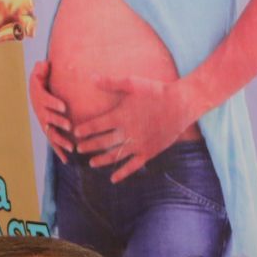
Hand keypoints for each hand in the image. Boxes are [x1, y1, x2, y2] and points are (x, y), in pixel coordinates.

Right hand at [28, 61, 74, 160]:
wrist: (35, 91)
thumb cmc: (40, 80)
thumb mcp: (39, 71)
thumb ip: (41, 69)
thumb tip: (44, 66)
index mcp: (40, 98)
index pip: (47, 101)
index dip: (54, 104)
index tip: (64, 107)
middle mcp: (41, 113)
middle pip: (49, 119)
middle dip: (59, 123)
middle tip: (69, 126)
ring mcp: (44, 123)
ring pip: (51, 134)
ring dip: (61, 141)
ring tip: (71, 147)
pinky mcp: (49, 130)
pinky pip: (53, 142)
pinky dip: (59, 151)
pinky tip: (67, 160)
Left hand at [71, 75, 195, 181]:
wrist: (180, 104)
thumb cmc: (156, 91)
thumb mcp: (132, 83)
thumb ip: (110, 82)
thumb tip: (90, 77)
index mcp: (120, 116)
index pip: (96, 126)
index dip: (84, 130)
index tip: (75, 133)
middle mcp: (127, 132)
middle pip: (102, 142)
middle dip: (88, 146)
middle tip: (78, 149)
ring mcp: (138, 144)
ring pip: (115, 156)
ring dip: (101, 160)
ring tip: (91, 163)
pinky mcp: (148, 152)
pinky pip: (132, 166)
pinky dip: (122, 173)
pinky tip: (113, 179)